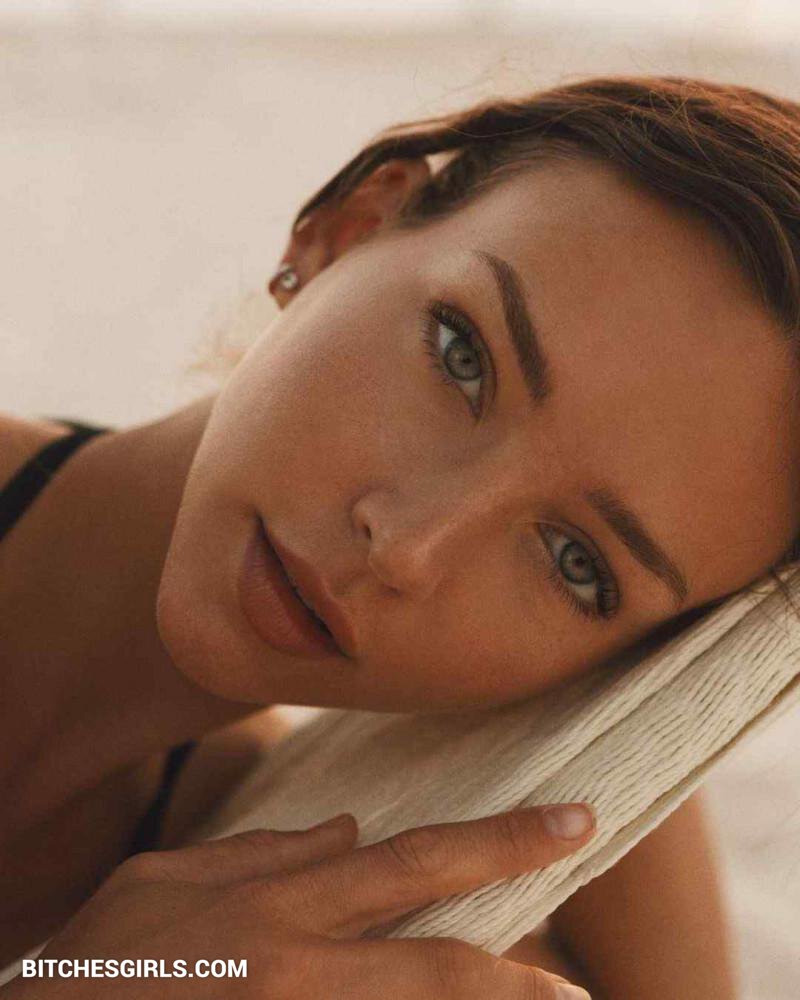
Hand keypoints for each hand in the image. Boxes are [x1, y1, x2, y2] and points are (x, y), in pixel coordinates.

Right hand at [4, 805, 594, 998]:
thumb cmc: (97, 963)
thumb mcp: (167, 880)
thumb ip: (265, 852)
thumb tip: (348, 828)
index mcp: (278, 907)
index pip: (414, 861)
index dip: (502, 841)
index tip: (573, 823)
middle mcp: (297, 972)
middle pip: (438, 966)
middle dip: (522, 973)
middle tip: (584, 989)